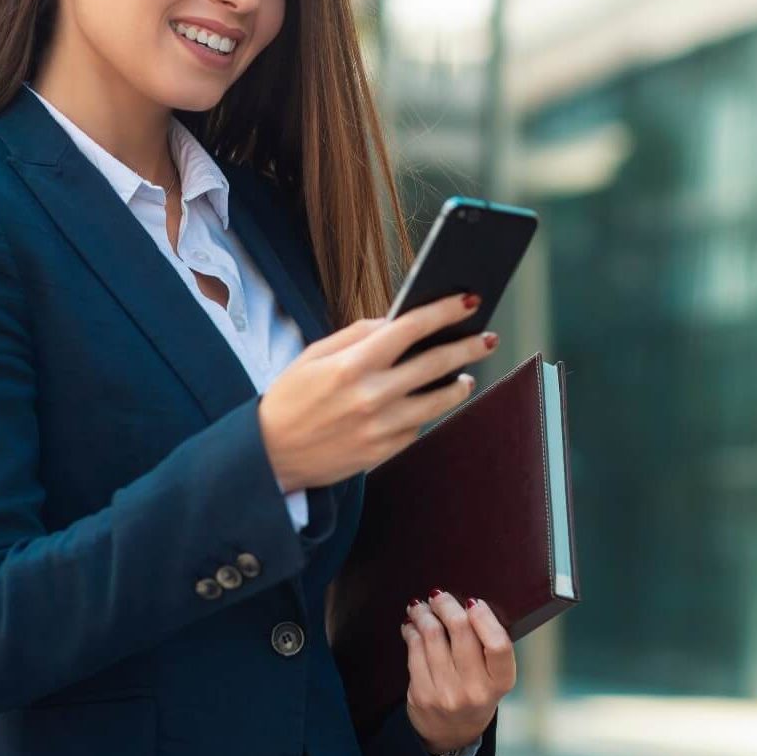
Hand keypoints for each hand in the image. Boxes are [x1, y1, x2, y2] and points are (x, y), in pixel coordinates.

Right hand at [258, 293, 495, 491]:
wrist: (270, 454)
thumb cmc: (289, 398)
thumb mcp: (313, 355)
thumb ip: (355, 335)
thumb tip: (394, 321)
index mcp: (352, 364)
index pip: (409, 329)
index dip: (442, 312)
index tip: (466, 301)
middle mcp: (371, 395)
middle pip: (434, 364)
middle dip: (467, 346)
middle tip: (487, 337)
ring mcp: (380, 427)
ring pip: (437, 402)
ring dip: (458, 385)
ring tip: (466, 376)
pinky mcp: (382, 452)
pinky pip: (416, 427)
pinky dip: (425, 413)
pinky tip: (426, 404)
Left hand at [400, 591, 515, 754]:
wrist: (451, 735)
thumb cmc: (474, 694)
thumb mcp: (492, 677)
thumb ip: (485, 645)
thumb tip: (464, 603)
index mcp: (500, 683)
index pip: (499, 645)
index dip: (485, 618)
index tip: (472, 601)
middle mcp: (476, 690)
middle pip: (461, 631)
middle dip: (446, 605)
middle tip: (438, 596)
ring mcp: (447, 694)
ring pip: (432, 635)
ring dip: (423, 613)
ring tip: (421, 607)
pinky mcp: (422, 694)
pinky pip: (414, 649)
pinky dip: (411, 630)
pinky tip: (412, 625)